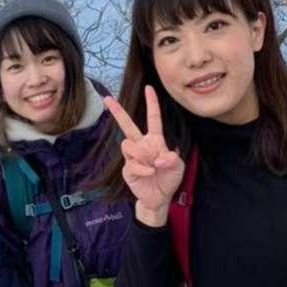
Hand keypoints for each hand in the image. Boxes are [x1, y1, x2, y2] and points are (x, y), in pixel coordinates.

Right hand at [104, 86, 184, 222]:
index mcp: (155, 140)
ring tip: (152, 165)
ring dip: (141, 153)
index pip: (153, 118)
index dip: (152, 103)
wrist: (160, 197)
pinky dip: (143, 168)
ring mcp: (133, 157)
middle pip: (127, 126)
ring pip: (128, 144)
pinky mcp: (128, 169)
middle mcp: (142, 145)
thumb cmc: (169, 179)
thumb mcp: (179, 167)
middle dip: (117, 112)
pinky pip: (131, 163)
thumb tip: (159, 157)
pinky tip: (150, 173)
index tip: (149, 88)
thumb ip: (172, 158)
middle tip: (107, 98)